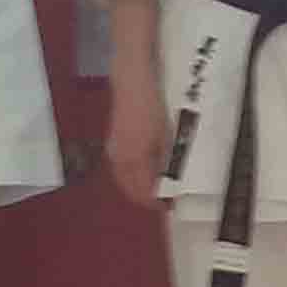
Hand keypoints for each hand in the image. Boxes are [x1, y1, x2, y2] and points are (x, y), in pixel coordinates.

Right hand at [106, 73, 169, 210]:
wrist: (132, 80)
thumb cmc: (152, 105)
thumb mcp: (166, 134)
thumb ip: (168, 160)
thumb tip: (173, 182)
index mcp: (133, 160)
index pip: (143, 193)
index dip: (157, 203)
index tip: (171, 206)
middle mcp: (119, 159)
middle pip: (131, 190)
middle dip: (146, 198)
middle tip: (165, 199)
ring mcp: (114, 150)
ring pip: (125, 179)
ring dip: (139, 187)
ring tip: (158, 186)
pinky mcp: (113, 142)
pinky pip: (122, 168)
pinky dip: (133, 175)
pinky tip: (146, 168)